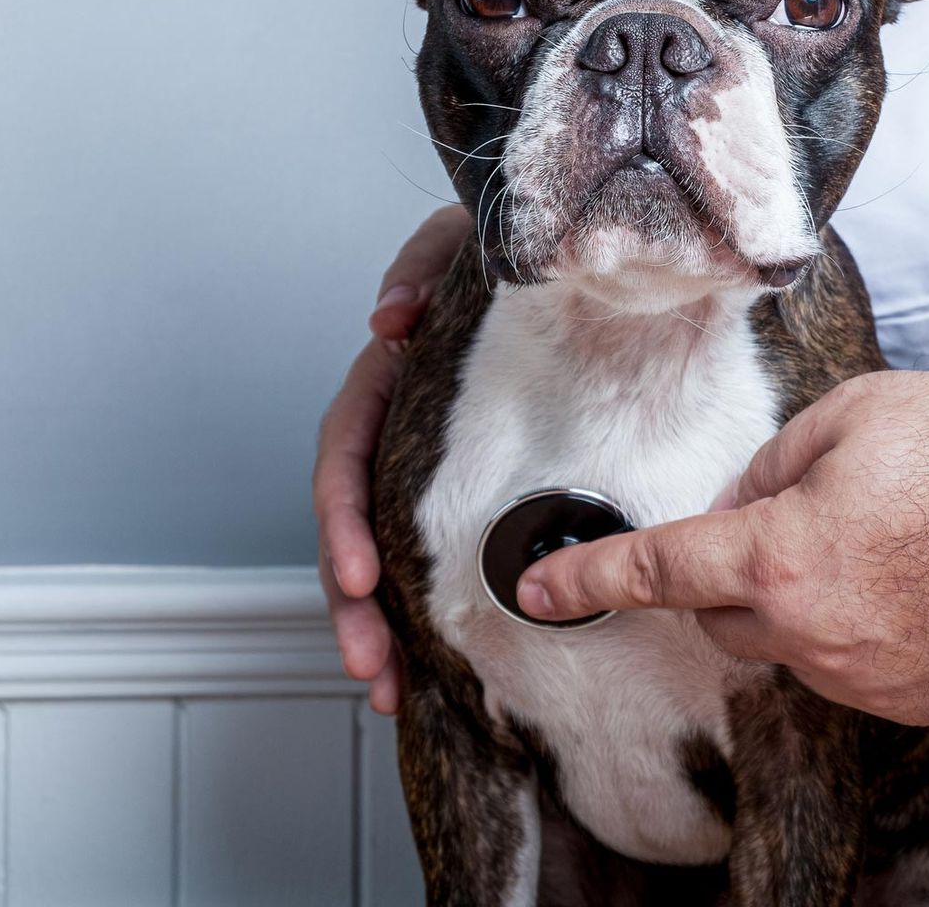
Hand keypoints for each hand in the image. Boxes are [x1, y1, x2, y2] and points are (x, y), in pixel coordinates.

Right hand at [315, 205, 471, 713]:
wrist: (584, 266)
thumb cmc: (517, 254)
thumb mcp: (465, 244)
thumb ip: (423, 265)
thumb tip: (390, 321)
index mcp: (389, 376)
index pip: (346, 449)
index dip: (343, 516)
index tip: (364, 576)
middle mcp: (396, 427)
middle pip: (351, 524)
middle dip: (350, 601)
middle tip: (370, 661)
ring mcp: (424, 466)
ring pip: (379, 554)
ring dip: (371, 626)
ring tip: (384, 685)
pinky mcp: (463, 495)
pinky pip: (427, 559)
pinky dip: (417, 616)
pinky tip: (421, 668)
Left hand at [515, 371, 928, 725]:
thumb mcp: (856, 414)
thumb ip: (773, 463)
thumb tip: (743, 500)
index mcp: (781, 558)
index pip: (657, 569)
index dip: (587, 576)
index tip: (540, 586)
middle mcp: (813, 635)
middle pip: (725, 615)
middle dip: (736, 571)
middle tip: (803, 515)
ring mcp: (866, 680)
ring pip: (794, 641)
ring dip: (809, 598)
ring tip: (889, 540)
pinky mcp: (916, 702)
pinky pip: (856, 666)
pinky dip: (865, 629)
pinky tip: (918, 581)